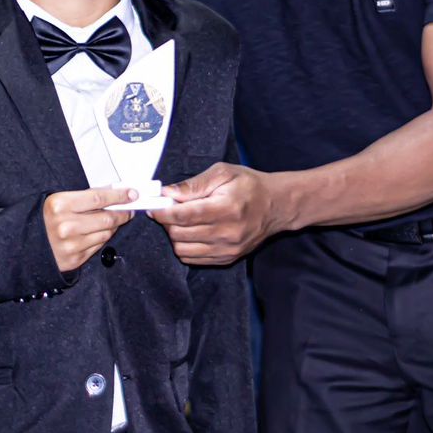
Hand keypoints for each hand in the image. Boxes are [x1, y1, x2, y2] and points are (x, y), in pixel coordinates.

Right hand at [42, 187, 136, 273]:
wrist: (25, 246)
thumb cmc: (44, 219)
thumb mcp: (58, 201)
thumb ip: (84, 198)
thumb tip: (113, 194)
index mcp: (59, 205)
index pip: (98, 198)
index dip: (119, 196)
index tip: (132, 194)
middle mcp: (65, 226)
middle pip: (106, 218)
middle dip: (122, 213)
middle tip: (129, 209)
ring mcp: (71, 244)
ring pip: (106, 234)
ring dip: (113, 226)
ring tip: (113, 221)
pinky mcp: (74, 259)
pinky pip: (98, 246)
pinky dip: (102, 238)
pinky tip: (99, 232)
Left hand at [150, 163, 283, 265]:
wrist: (276, 206)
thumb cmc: (249, 185)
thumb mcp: (223, 173)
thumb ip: (194, 184)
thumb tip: (167, 193)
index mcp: (226, 208)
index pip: (184, 216)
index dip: (164, 212)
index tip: (155, 206)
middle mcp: (228, 233)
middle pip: (180, 234)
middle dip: (168, 222)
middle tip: (168, 210)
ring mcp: (228, 249)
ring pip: (183, 250)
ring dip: (175, 235)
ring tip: (181, 221)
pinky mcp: (227, 258)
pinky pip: (194, 259)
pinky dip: (186, 246)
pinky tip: (191, 232)